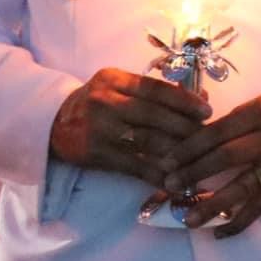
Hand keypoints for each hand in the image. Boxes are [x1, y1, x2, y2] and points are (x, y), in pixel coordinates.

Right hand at [48, 68, 210, 186]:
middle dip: (184, 127)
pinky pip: (133, 166)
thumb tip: (201, 98)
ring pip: (145, 141)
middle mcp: (106, 101)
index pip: (155, 88)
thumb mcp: (120, 86)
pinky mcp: (96, 154)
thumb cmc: (98, 101)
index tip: (207, 110)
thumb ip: (156, 92)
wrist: (54, 122)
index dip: (183, 100)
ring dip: (175, 151)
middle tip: (207, 136)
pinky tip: (174, 180)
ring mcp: (100, 129)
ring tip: (196, 157)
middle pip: (153, 115)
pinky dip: (156, 174)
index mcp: (114, 80)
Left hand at [161, 85, 260, 237]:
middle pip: (227, 157)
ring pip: (243, 187)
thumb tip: (188, 142)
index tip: (166, 162)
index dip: (189, 148)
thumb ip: (230, 121)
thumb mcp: (260, 103)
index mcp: (260, 111)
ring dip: (213, 204)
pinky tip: (218, 233)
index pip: (218, 132)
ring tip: (188, 218)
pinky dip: (239, 222)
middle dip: (195, 173)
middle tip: (169, 186)